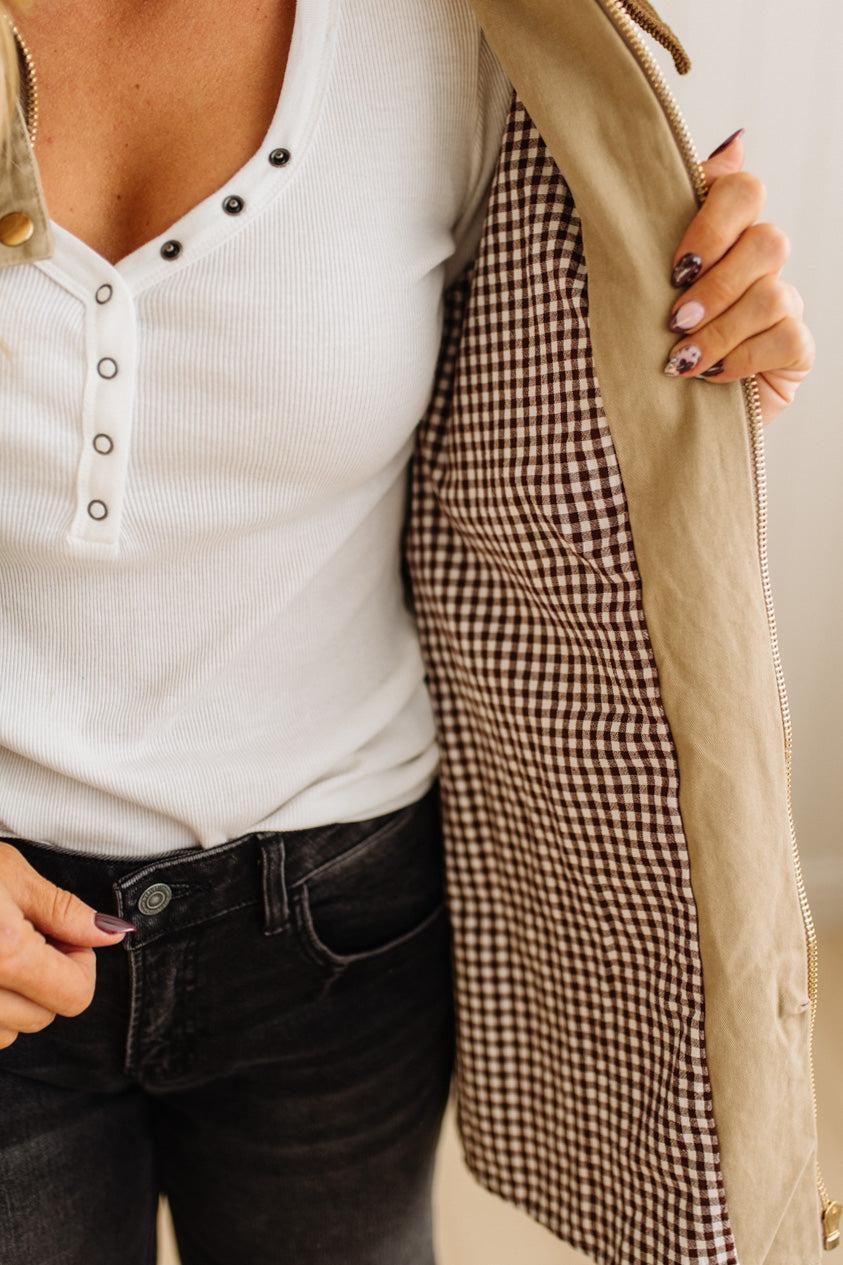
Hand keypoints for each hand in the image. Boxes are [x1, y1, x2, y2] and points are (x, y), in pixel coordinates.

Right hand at [0, 842, 135, 1048]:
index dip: (78, 963)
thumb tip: (113, 934)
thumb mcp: (11, 875)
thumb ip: (64, 911)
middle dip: (44, 980)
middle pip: (43, 1018)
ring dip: (11, 1000)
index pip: (75, 996)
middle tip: (24, 936)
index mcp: (4, 956)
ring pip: (7, 1034)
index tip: (62, 934)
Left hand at [664, 128, 814, 425]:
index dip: (715, 223)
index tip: (676, 267)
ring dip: (721, 330)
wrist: (647, 414)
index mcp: (721, 236)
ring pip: (773, 295)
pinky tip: (711, 376)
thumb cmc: (640, 343)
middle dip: (717, 285)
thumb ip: (664, 218)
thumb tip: (733, 145)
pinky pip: (787, 337)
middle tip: (677, 320)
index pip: (744, 191)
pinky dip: (741, 359)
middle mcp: (758, 263)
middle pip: (768, 241)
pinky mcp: (795, 350)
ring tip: (683, 359)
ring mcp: (782, 305)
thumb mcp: (636, 281)